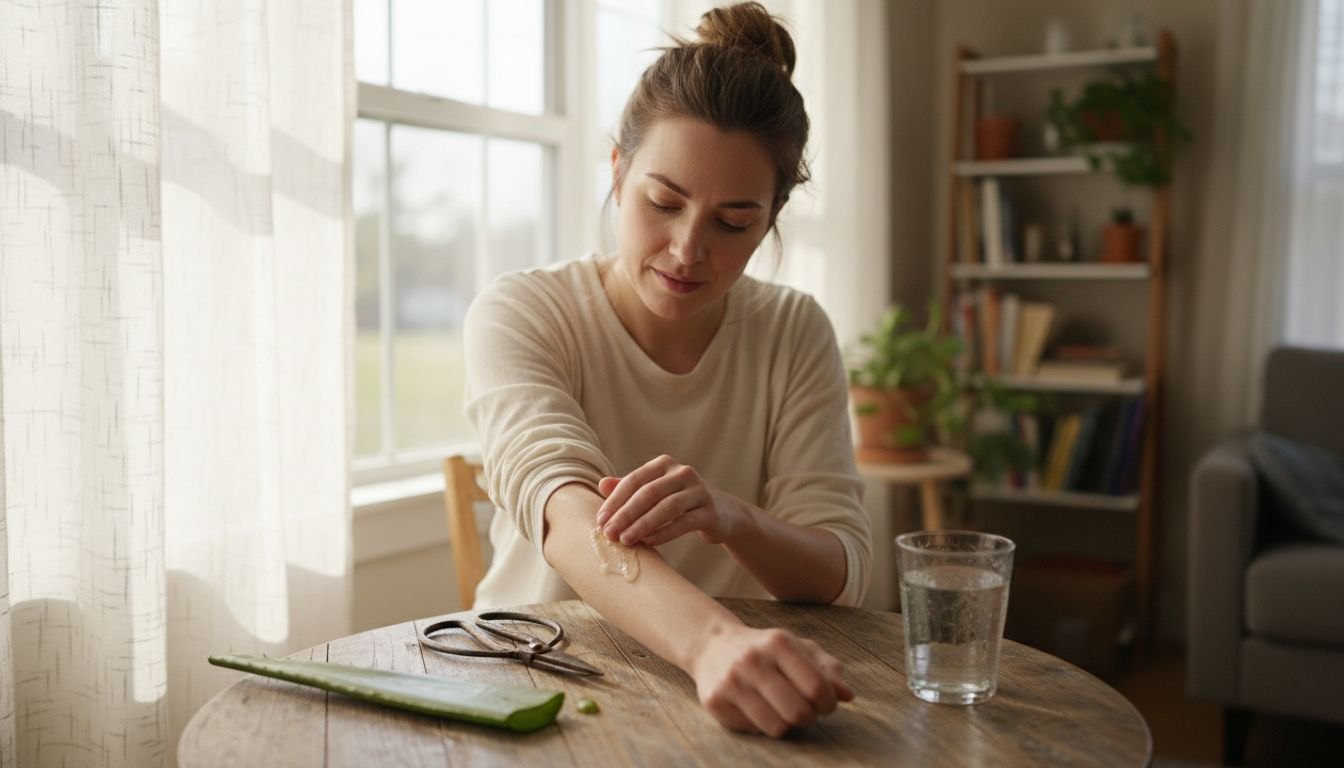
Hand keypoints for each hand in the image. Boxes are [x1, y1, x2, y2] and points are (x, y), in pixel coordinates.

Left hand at [595, 455, 748, 545]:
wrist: (724, 515)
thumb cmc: (681, 502)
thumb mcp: (655, 492)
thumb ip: (630, 487)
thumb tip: (601, 484)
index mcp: (665, 464)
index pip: (635, 480)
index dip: (616, 500)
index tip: (600, 520)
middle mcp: (683, 472)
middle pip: (649, 493)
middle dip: (626, 514)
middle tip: (609, 533)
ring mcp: (699, 491)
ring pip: (666, 507)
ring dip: (642, 525)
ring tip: (625, 540)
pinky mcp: (710, 512)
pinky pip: (684, 522)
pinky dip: (664, 532)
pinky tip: (649, 542)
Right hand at [690, 623, 853, 736]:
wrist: (713, 646)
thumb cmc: (766, 650)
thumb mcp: (799, 648)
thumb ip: (827, 668)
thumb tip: (848, 695)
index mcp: (778, 642)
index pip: (817, 687)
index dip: (828, 703)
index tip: (825, 703)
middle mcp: (752, 660)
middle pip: (799, 712)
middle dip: (809, 717)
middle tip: (804, 710)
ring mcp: (731, 682)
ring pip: (777, 727)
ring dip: (786, 724)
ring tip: (782, 710)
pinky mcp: (715, 701)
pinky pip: (754, 729)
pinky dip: (762, 724)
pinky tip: (757, 708)